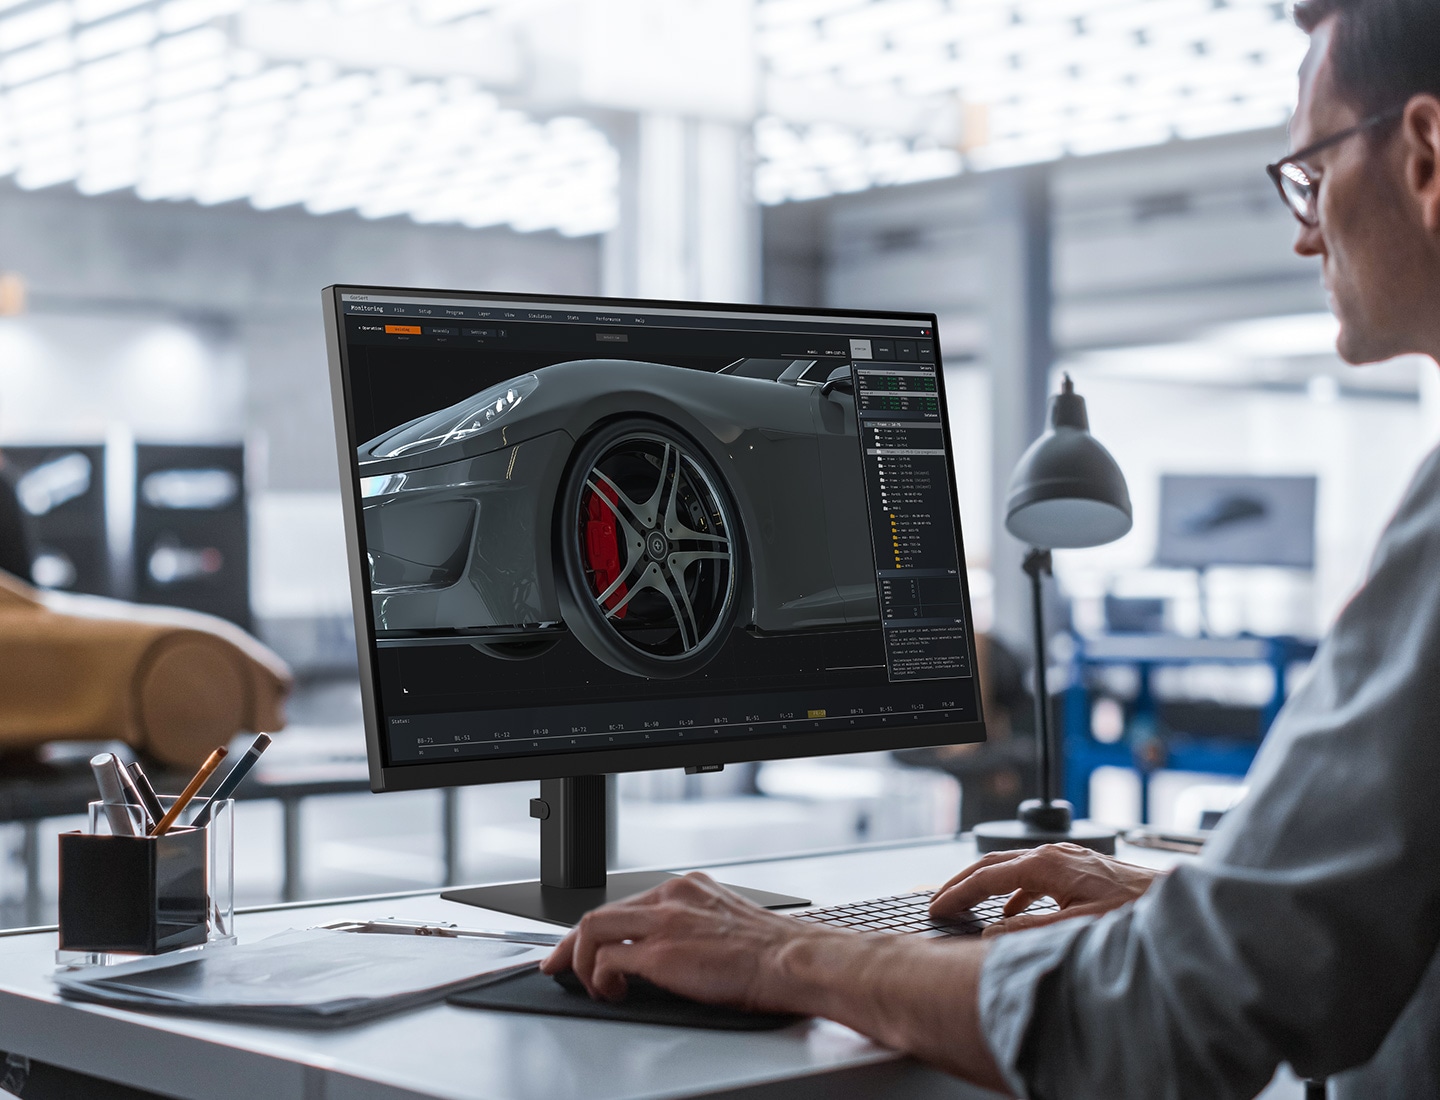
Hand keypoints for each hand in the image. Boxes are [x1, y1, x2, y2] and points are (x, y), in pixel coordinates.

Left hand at [541, 872, 837, 1010]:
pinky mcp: (661, 952)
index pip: (626, 903)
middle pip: (600, 912)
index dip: (598, 928)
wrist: (795, 961)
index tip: (582, 945)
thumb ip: (691, 926)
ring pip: (593, 929)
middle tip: (557, 966)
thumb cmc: (771, 954)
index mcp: (687, 887)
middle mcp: (671, 895)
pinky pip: (607, 959)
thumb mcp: (724, 924)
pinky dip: (600, 978)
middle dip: (569, 943)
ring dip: (581, 961)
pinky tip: (614, 994)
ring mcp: (663, 921)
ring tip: (593, 988)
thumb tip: (665, 953)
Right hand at [928, 843, 1160, 935]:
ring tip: (968, 910)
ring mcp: (1066, 860)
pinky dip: (1013, 894)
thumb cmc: (1135, 915)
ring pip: (1012, 870)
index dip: (957, 894)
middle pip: (993, 864)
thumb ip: (1030, 930)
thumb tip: (991, 931)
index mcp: (1046, 864)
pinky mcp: (1079, 870)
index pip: (986, 876)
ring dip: (986, 889)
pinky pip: (1033, 878)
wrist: (1177, 904)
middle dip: (962, 883)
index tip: (936, 909)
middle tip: (938, 903)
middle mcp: (1053, 855)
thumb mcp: (1077, 927)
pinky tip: (1012, 914)